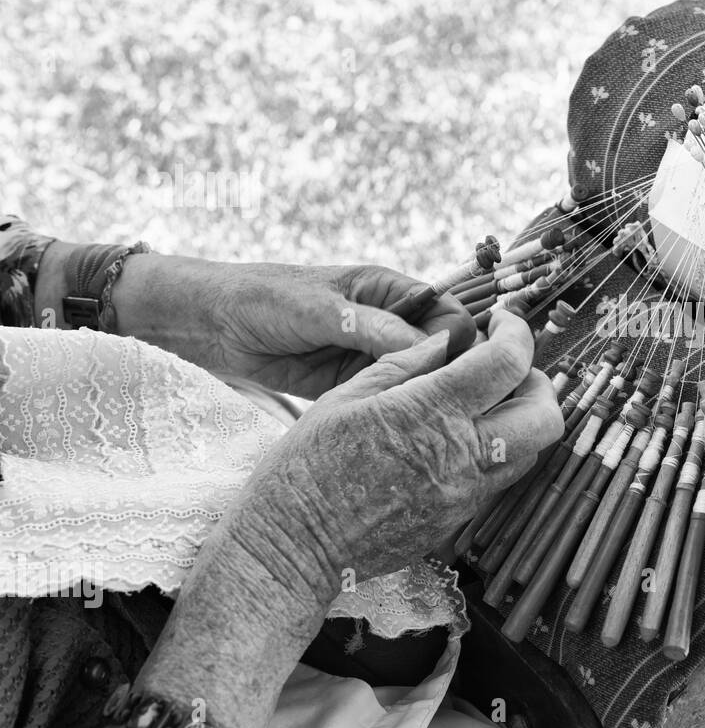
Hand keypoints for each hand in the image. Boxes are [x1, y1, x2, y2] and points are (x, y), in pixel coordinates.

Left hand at [110, 254, 476, 397]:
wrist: (206, 325)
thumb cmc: (259, 299)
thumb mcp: (315, 310)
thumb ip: (368, 326)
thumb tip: (424, 347)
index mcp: (388, 289)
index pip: (448, 315)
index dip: (467, 343)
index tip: (476, 374)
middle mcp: (389, 322)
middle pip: (442, 352)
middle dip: (457, 377)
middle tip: (470, 411)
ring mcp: (372, 355)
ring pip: (419, 380)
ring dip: (431, 400)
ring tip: (446, 432)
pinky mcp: (353, 384)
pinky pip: (390, 399)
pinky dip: (402, 415)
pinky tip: (411, 438)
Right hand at [223, 309, 562, 598]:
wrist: (293, 547)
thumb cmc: (305, 466)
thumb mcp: (346, 397)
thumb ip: (405, 363)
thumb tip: (445, 340)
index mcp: (432, 412)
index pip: (508, 362)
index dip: (516, 332)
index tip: (501, 323)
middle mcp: (462, 456)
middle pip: (546, 416)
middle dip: (537, 381)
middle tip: (506, 367)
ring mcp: (465, 495)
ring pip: (531, 451)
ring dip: (521, 419)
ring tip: (484, 402)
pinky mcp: (457, 521)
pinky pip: (499, 480)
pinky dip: (495, 451)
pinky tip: (458, 439)